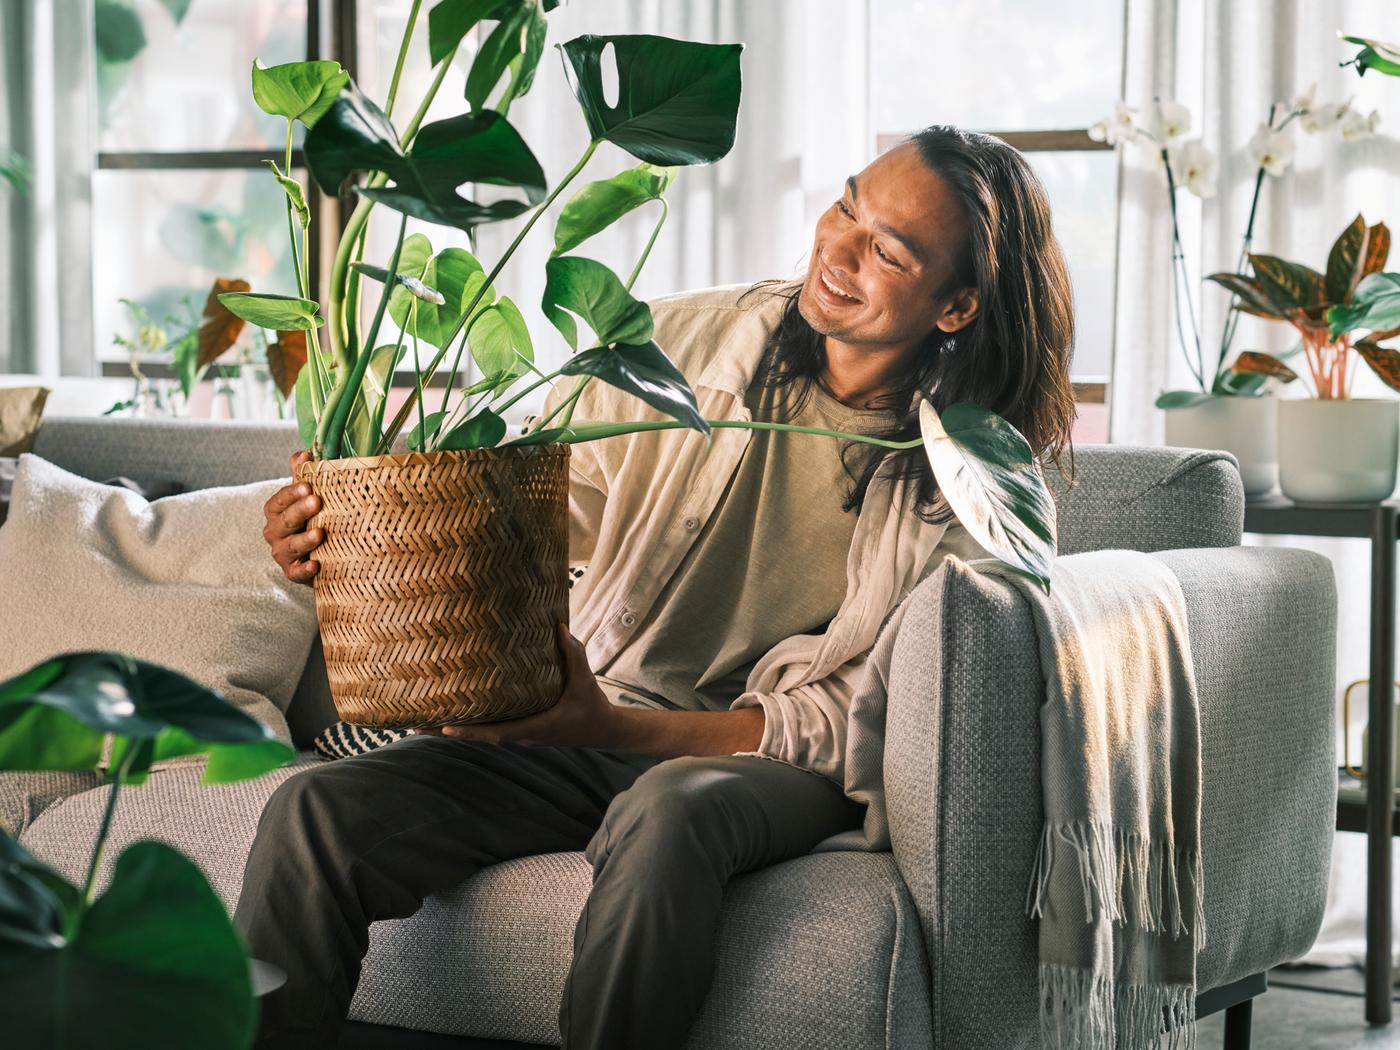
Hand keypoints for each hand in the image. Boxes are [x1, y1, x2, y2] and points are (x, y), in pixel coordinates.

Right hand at [262, 450, 323, 585]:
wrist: (319, 552)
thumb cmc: (311, 517)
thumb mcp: (307, 496)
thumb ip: (303, 476)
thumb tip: (304, 452)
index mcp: (276, 511)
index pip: (279, 500)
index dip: (292, 493)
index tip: (308, 486)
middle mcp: (275, 532)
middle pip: (285, 521)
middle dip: (300, 511)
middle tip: (317, 502)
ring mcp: (282, 553)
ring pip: (290, 546)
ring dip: (304, 540)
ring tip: (320, 533)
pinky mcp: (293, 572)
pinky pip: (296, 573)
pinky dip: (305, 570)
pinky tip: (316, 564)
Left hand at [416, 623, 617, 747]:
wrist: (601, 730)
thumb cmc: (592, 704)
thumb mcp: (585, 679)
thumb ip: (572, 653)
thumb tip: (558, 627)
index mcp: (534, 727)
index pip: (497, 733)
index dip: (472, 732)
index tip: (447, 727)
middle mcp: (522, 735)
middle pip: (478, 737)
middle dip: (445, 731)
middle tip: (413, 723)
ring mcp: (518, 734)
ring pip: (479, 735)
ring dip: (449, 729)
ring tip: (418, 719)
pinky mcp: (519, 730)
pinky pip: (487, 729)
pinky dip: (466, 724)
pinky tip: (448, 715)